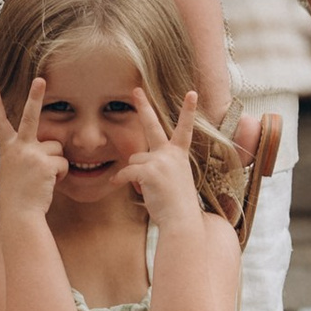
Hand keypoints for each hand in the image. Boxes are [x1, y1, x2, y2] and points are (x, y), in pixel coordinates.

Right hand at [0, 73, 66, 223]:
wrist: (20, 214)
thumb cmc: (18, 196)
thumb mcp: (16, 170)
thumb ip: (28, 155)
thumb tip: (52, 147)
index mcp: (9, 149)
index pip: (0, 124)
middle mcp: (19, 148)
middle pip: (30, 116)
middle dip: (35, 96)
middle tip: (40, 79)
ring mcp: (32, 154)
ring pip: (57, 148)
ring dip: (56, 164)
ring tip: (44, 179)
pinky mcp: (46, 164)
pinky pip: (63, 164)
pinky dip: (61, 176)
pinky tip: (49, 185)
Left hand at [121, 87, 205, 231]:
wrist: (182, 221)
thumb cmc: (177, 205)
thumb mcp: (172, 180)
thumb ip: (158, 166)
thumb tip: (134, 165)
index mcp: (179, 155)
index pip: (185, 129)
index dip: (188, 110)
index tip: (192, 92)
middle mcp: (171, 154)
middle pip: (153, 126)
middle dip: (144, 106)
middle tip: (136, 90)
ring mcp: (161, 161)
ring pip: (134, 159)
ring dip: (133, 174)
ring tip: (147, 188)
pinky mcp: (150, 171)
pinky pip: (126, 172)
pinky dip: (120, 179)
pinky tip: (119, 184)